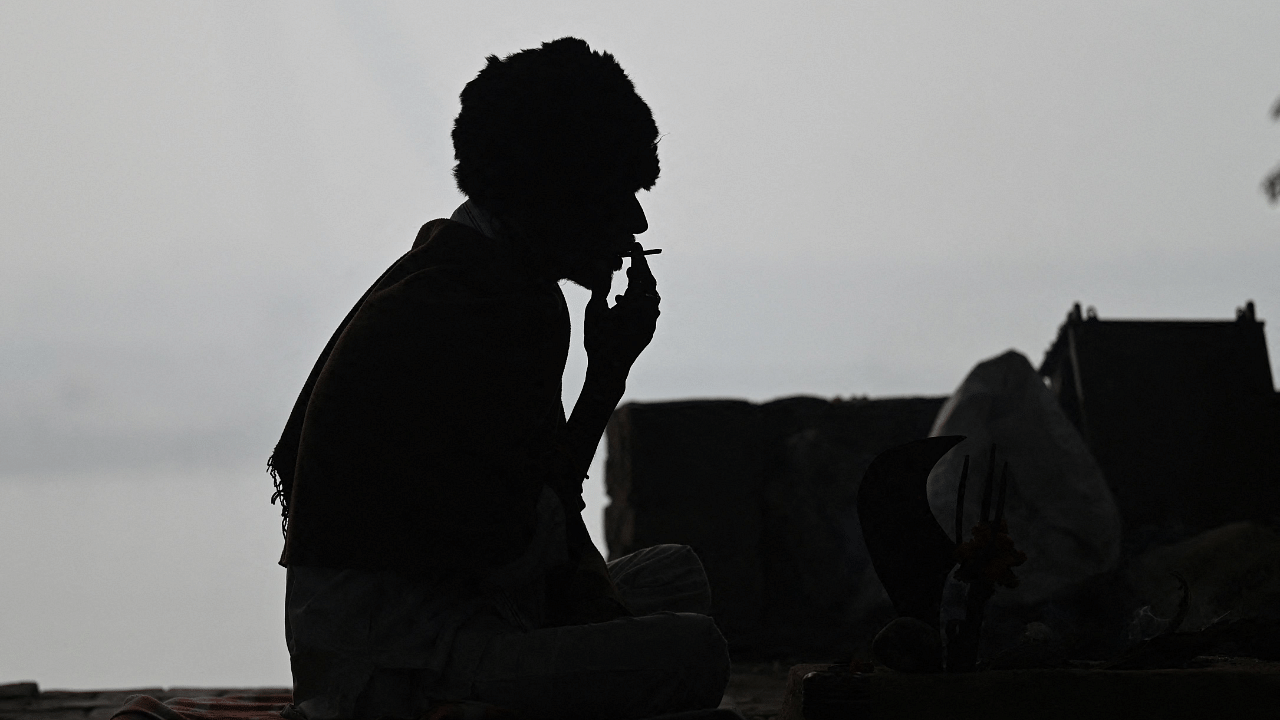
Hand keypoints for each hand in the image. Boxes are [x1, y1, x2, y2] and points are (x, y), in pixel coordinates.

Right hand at [583, 243, 659, 373]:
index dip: (638, 259)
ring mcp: (650, 323)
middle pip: (650, 284)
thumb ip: (600, 286)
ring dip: (641, 286)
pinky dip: (640, 300)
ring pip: (651, 297)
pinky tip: (624, 300)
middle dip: (642, 271)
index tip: (636, 246)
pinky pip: (649, 309)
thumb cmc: (598, 340)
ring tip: (629, 279)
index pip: (640, 274)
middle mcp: (647, 312)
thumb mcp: (594, 310)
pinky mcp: (649, 331)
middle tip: (634, 260)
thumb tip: (601, 264)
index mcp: (635, 304)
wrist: (609, 369)